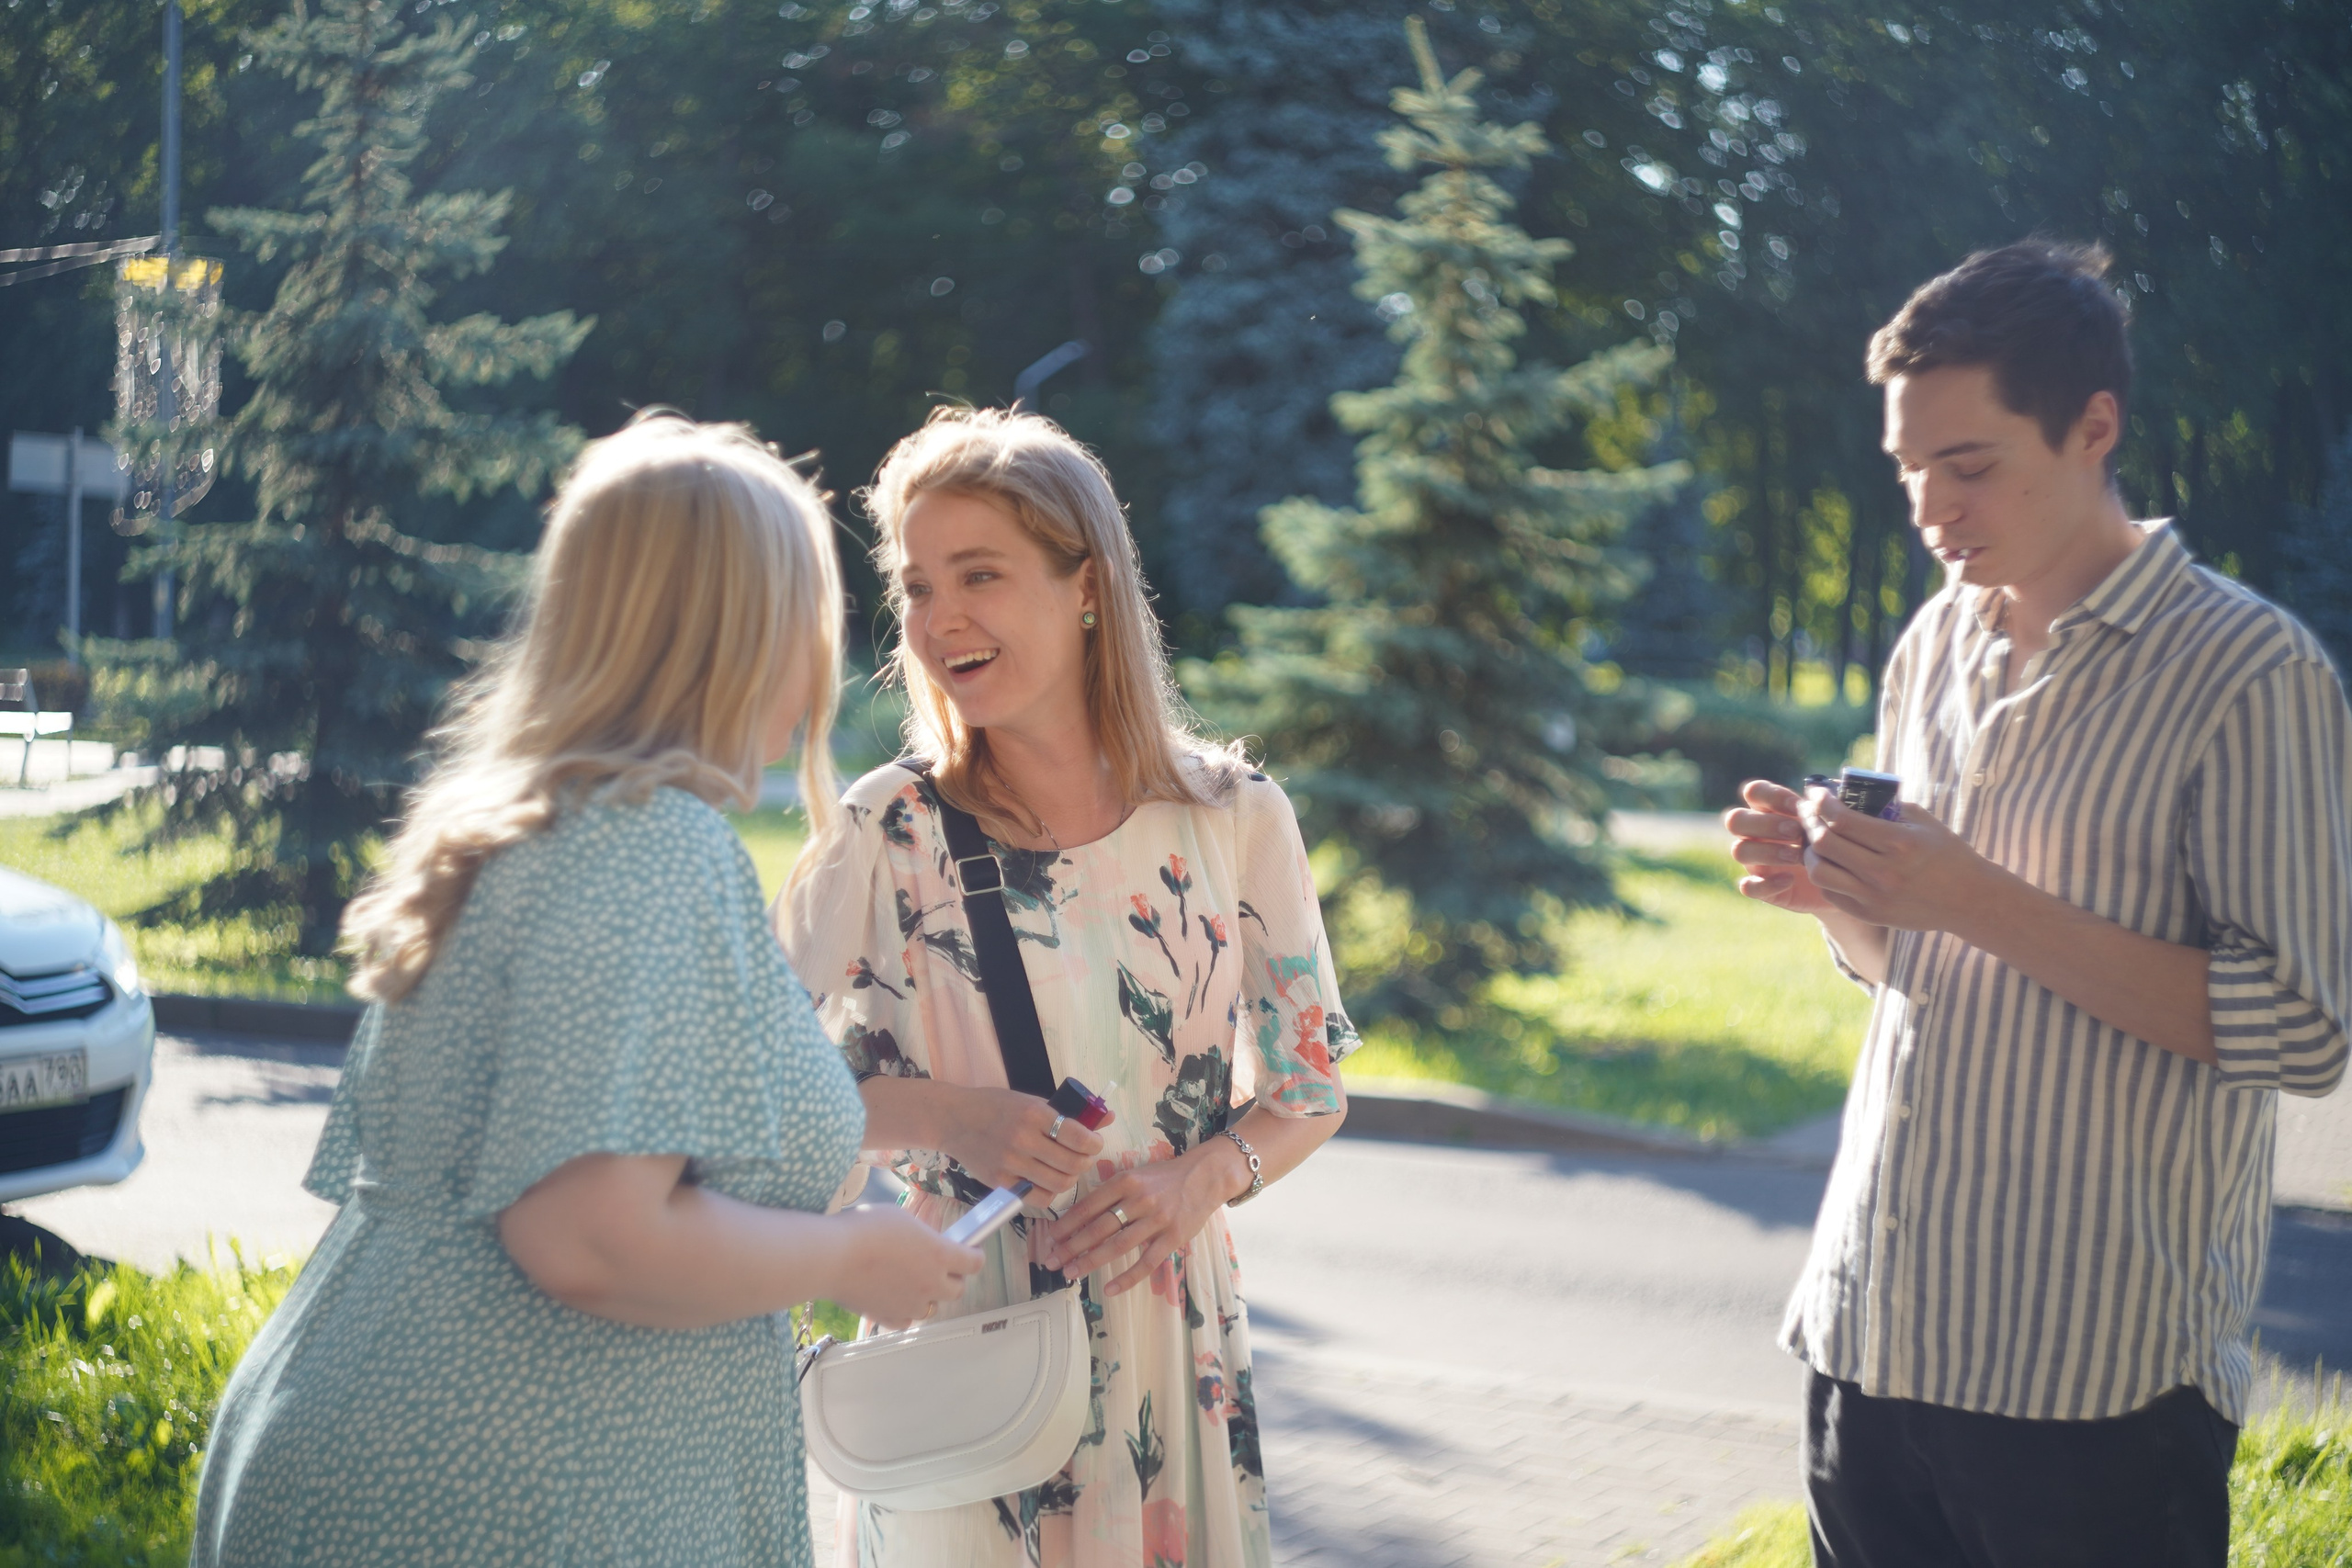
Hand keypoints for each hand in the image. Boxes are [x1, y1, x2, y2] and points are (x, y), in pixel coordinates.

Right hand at [828, 1206, 984, 1330]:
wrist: (831, 1256)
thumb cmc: (863, 1230)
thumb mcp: (902, 1219)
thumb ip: (922, 1236)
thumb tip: (927, 1244)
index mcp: (939, 1255)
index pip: (974, 1262)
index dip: (973, 1256)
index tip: (969, 1252)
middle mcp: (930, 1284)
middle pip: (957, 1290)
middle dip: (952, 1278)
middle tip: (938, 1266)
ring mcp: (910, 1305)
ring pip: (932, 1307)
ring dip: (927, 1295)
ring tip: (910, 1280)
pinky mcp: (888, 1318)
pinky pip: (906, 1320)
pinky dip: (904, 1310)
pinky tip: (893, 1296)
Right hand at [938, 1085, 1108, 1196]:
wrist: (954, 1118)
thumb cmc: (996, 1106)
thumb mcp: (1033, 1101)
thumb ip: (1069, 1113)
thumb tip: (1108, 1117)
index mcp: (1034, 1114)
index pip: (1079, 1138)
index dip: (1095, 1144)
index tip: (1095, 1143)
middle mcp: (1023, 1140)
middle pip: (1073, 1165)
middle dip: (1086, 1162)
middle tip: (1083, 1157)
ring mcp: (1010, 1164)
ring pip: (1059, 1184)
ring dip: (1070, 1178)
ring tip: (1066, 1168)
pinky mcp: (1000, 1182)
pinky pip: (1038, 1197)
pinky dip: (1049, 1192)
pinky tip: (1047, 1180)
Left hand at [1045, 1141, 1244, 1296]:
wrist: (1206, 1175)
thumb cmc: (1165, 1177)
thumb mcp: (1136, 1174)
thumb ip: (1112, 1192)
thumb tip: (1080, 1215)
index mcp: (1126, 1181)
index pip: (1089, 1206)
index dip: (1067, 1224)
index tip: (1051, 1239)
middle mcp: (1139, 1199)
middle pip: (1098, 1227)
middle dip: (1071, 1246)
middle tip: (1052, 1261)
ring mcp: (1157, 1220)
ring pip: (1118, 1246)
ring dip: (1091, 1261)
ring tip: (1071, 1273)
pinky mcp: (1174, 1237)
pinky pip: (1146, 1263)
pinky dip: (1127, 1278)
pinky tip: (1109, 1288)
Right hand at [1725, 779, 1837, 914]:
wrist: (1844, 880)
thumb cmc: (1836, 842)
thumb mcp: (1834, 822)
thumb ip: (1827, 806)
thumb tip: (1829, 791)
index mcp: (1771, 809)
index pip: (1755, 792)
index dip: (1772, 796)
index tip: (1798, 806)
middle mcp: (1756, 833)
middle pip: (1735, 819)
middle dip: (1765, 824)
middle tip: (1796, 832)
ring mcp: (1755, 860)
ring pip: (1739, 850)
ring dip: (1768, 851)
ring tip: (1798, 857)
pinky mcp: (1761, 887)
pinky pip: (1747, 886)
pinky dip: (1766, 884)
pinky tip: (1790, 880)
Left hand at [1798, 789, 2002, 933]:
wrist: (1968, 899)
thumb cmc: (1947, 854)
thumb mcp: (1924, 822)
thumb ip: (1888, 808)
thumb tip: (1848, 794)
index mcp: (1899, 843)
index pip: (1842, 820)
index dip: (1821, 802)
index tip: (1816, 792)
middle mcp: (1883, 872)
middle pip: (1824, 843)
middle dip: (1809, 820)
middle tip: (1807, 809)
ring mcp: (1874, 896)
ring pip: (1819, 871)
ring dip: (1809, 850)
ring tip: (1813, 838)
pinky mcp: (1869, 913)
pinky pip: (1831, 892)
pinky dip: (1823, 873)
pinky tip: (1827, 860)